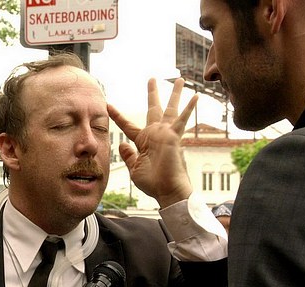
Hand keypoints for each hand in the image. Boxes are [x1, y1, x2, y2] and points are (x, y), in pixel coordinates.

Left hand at [108, 78, 197, 207]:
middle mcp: (155, 134)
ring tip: (179, 78)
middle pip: (153, 109)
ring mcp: (166, 134)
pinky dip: (189, 108)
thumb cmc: (152, 183)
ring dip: (174, 94)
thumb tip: (122, 144)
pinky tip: (196, 95)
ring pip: (170, 109)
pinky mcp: (174, 137)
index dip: (118, 116)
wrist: (166, 190)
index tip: (108, 105)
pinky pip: (182, 120)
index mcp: (143, 141)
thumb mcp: (134, 168)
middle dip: (152, 94)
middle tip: (152, 78)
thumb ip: (128, 155)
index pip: (127, 125)